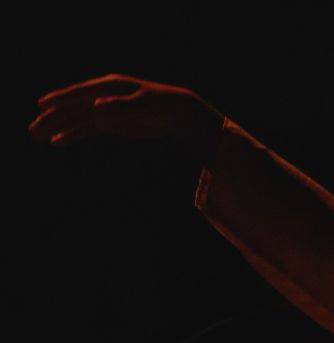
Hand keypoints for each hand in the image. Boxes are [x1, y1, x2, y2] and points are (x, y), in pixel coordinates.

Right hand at [28, 74, 221, 151]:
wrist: (177, 113)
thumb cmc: (162, 106)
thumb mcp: (143, 106)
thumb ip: (120, 107)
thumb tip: (96, 106)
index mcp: (108, 87)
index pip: (79, 94)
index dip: (60, 100)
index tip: (42, 105)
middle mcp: (102, 97)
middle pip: (72, 108)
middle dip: (52, 118)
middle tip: (32, 129)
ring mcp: (104, 110)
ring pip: (75, 119)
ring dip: (57, 127)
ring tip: (37, 135)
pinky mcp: (110, 123)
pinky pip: (86, 129)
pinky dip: (72, 134)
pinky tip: (58, 141)